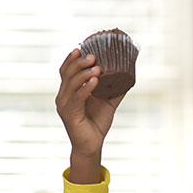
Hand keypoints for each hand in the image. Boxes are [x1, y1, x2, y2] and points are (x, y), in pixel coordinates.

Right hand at [55, 49, 125, 183]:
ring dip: (84, 73)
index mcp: (69, 91)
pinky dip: (86, 88)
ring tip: (98, 68)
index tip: (81, 46)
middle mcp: (63, 96)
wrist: (92, 145)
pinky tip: (95, 81)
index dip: (72, 58)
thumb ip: (115, 88)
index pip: (66, 70)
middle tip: (93, 56)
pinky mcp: (69, 114)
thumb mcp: (108, 102)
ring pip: (71, 83)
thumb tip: (129, 73)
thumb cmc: (97, 124)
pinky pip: (77, 97)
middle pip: (67, 73)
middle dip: (79, 62)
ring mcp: (64, 105)